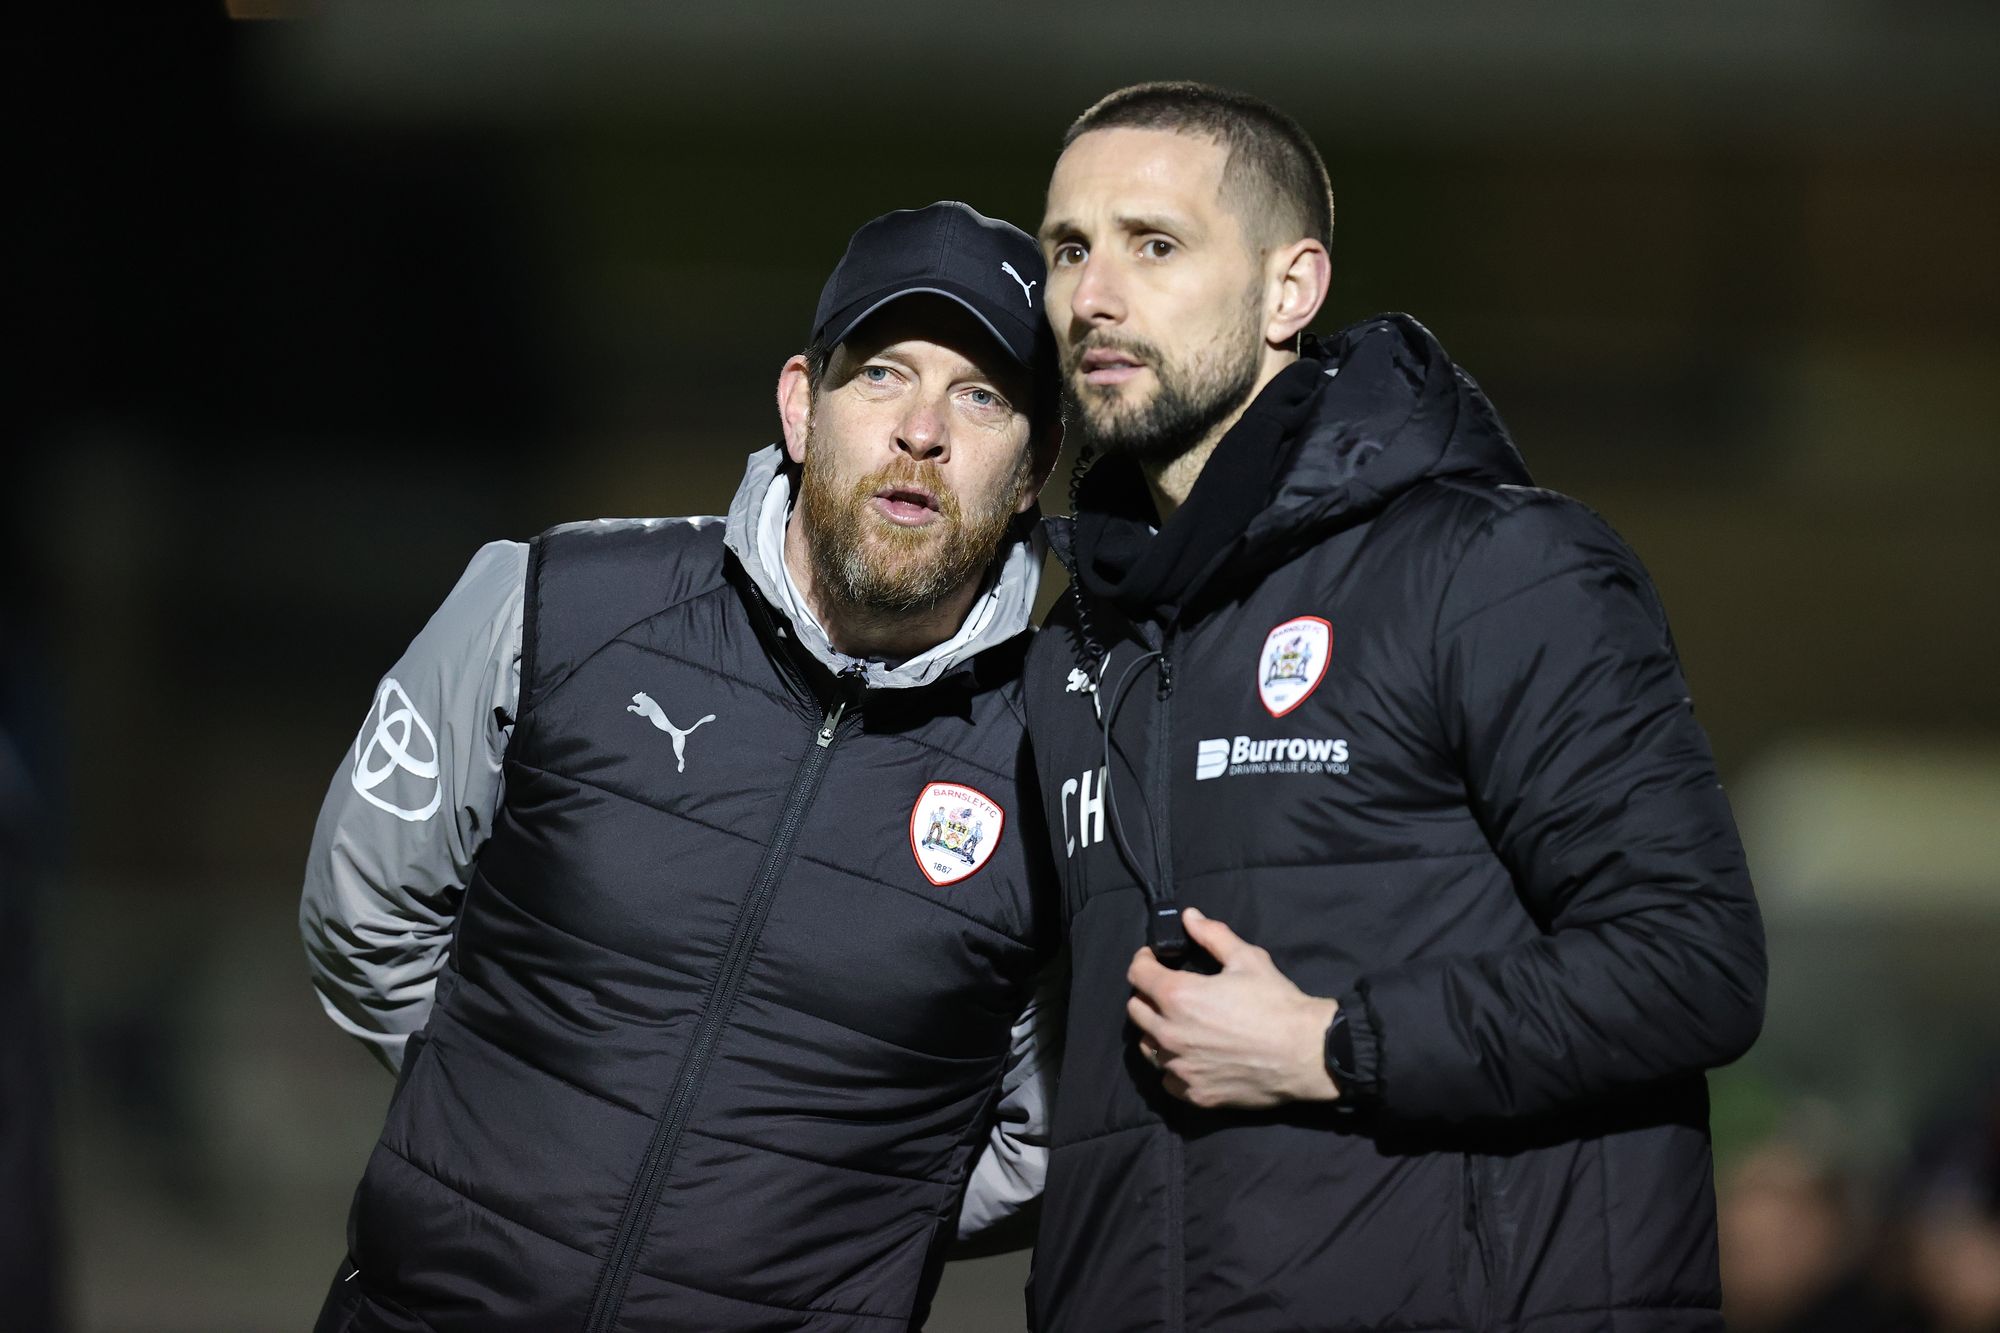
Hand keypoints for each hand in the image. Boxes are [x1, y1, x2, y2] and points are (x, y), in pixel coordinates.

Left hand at [1126, 907, 1340, 1108]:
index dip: (1144, 960)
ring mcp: (1180, 1068)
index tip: (1154, 959)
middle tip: (1167, 991)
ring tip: (1177, 1025)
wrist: (1306, 1054)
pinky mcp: (1195, 1094)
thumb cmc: (1276, 1003)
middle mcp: (1170, 1033)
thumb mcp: (1247, 958)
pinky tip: (1191, 1058)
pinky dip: (1174, 1067)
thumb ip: (1212, 935)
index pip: (1137, 974)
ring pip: (1148, 1047)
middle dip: (1147, 995)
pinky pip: (1168, 1080)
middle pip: (1136, 1011)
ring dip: (1156, 1032)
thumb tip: (1189, 917)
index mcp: (1178, 996)